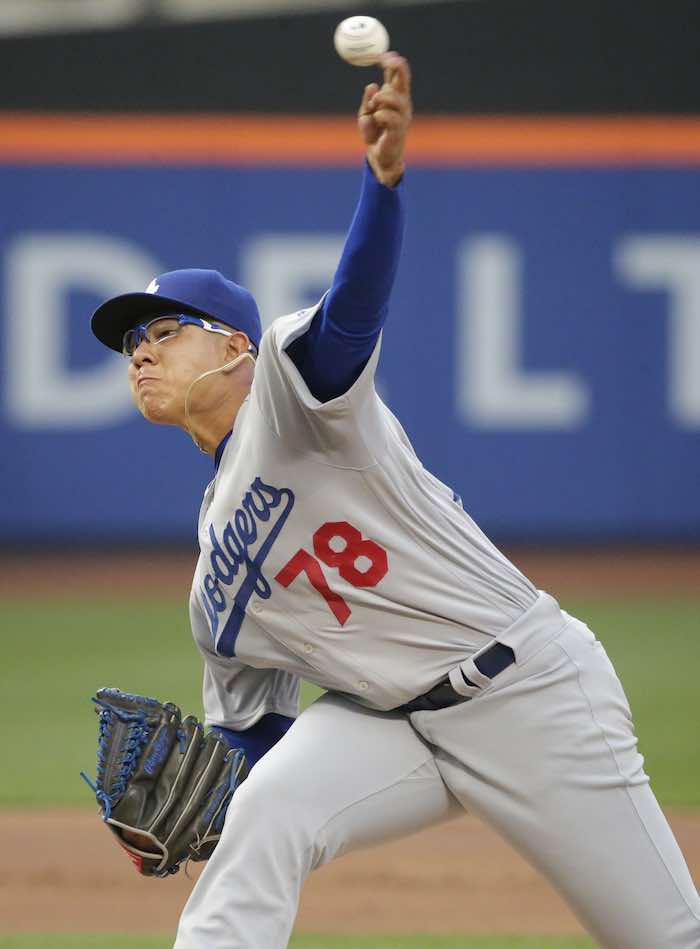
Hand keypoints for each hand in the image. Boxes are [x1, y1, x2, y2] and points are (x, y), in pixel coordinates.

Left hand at [358, 53, 411, 187]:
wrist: (379, 158)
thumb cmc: (374, 134)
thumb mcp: (366, 113)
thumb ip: (368, 100)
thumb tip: (371, 85)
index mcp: (396, 99)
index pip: (399, 77)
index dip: (395, 64)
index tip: (386, 55)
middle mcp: (402, 106)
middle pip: (402, 83)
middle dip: (396, 71)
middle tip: (387, 63)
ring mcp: (402, 118)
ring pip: (394, 98)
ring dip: (381, 98)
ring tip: (373, 107)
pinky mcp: (398, 130)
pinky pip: (388, 116)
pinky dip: (379, 115)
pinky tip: (376, 121)